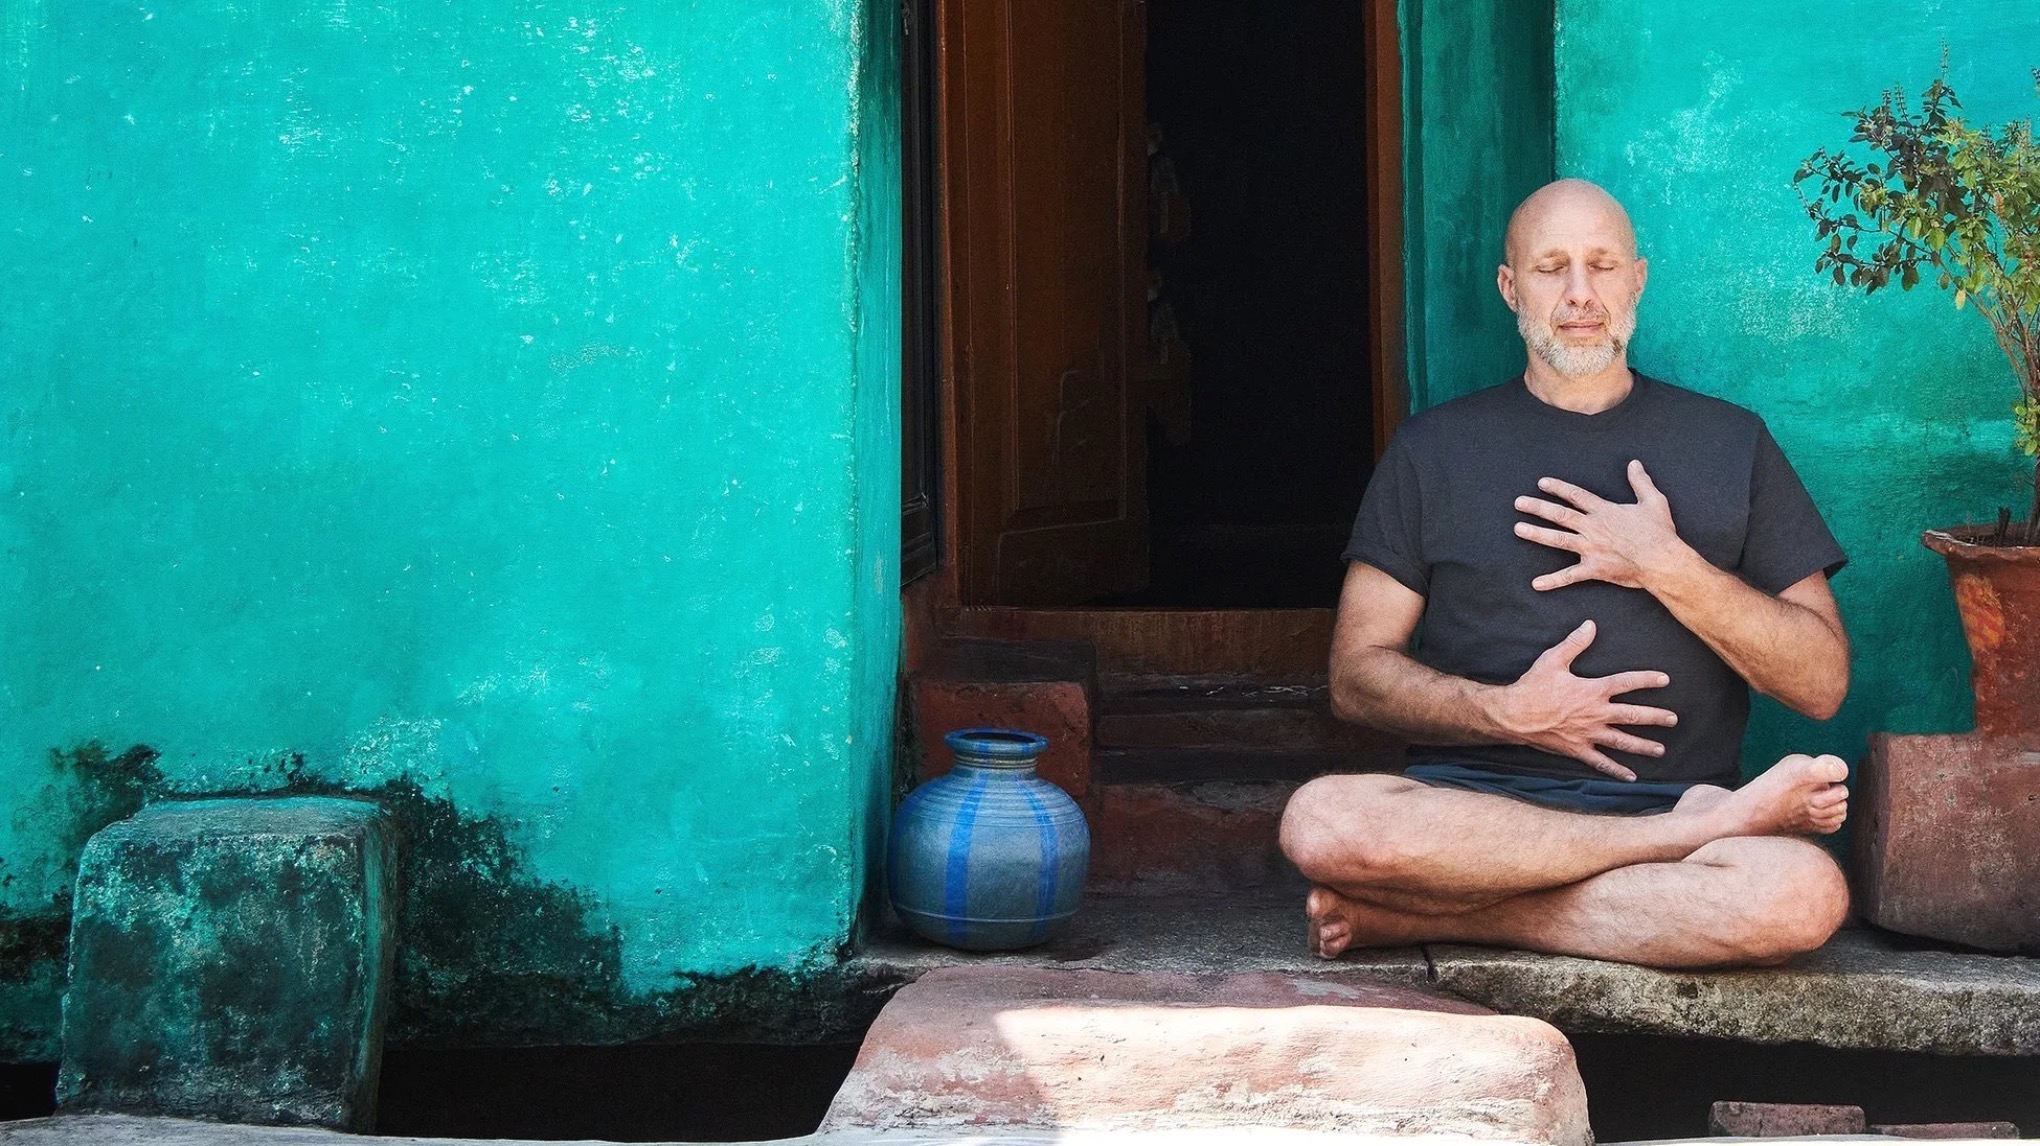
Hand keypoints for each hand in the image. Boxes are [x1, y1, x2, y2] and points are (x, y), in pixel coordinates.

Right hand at [1493, 619, 1676, 780]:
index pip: (1626, 683)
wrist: (1513, 715)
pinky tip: (1631, 776)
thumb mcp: (1552, 660)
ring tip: (1661, 750)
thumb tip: (1591, 625)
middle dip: (1655, 717)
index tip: (1665, 680)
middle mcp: (1596, 714)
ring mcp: (1588, 734)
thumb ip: (1575, 643)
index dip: (1647, 680)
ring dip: (1643, 746)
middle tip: (1673, 719)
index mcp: (1592, 691)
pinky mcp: (1577, 750)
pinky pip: (1601, 762)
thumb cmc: (1532, 687)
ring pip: (1622, 741)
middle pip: (1633, 716)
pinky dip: (1616, 770)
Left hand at [1514, 460, 1690, 590]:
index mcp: (1604, 511)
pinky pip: (1570, 575)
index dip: (1557, 488)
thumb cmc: (1660, 532)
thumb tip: (1634, 463)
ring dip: (1536, 534)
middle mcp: (1593, 527)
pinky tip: (1537, 584)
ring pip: (1558, 539)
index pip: (1575, 495)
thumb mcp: (1653, 501)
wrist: (1663, 560)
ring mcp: (1591, 548)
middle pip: (1560, 514)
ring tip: (1518, 529)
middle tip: (1518, 503)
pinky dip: (1553, 581)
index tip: (1541, 483)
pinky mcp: (1594, 568)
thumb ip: (1640, 482)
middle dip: (1537, 507)